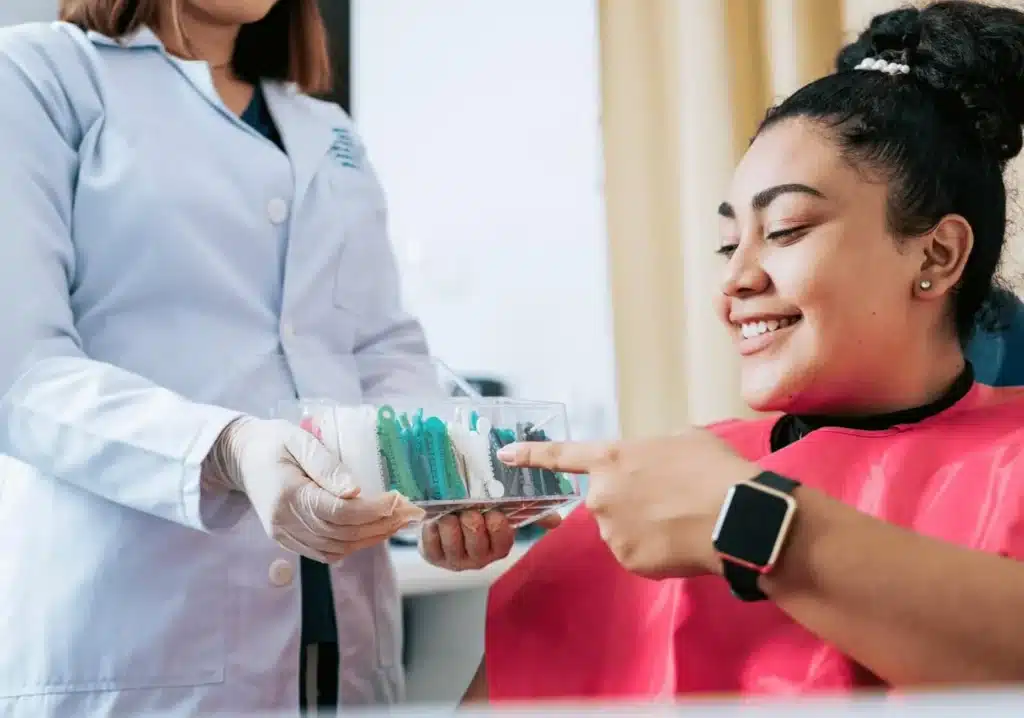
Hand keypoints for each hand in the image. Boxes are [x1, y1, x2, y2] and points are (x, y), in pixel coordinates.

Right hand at [202, 417, 424, 562]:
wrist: (240, 457)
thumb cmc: (273, 442)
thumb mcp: (298, 440)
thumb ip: (326, 464)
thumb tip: (356, 489)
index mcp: (288, 494)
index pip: (339, 512)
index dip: (374, 510)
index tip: (400, 499)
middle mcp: (285, 521)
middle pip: (342, 534)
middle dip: (381, 525)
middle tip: (410, 513)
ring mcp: (284, 535)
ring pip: (337, 548)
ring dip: (371, 538)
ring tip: (398, 522)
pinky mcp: (286, 540)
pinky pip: (324, 553)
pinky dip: (352, 546)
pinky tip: (371, 532)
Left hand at [419, 510, 562, 570]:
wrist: (443, 525)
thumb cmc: (478, 518)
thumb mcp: (504, 515)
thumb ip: (529, 514)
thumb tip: (557, 520)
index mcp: (497, 548)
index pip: (502, 539)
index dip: (497, 524)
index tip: (493, 511)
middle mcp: (477, 558)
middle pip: (475, 535)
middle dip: (471, 517)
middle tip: (467, 507)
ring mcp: (454, 559)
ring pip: (452, 536)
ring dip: (450, 519)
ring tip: (450, 511)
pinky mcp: (432, 556)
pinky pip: (431, 540)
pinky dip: (432, 525)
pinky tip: (434, 518)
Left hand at [497, 428, 757, 578]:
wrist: (736, 517)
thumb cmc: (714, 470)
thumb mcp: (684, 440)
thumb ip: (655, 450)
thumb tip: (657, 463)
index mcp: (612, 459)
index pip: (562, 456)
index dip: (531, 455)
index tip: (505, 454)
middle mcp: (601, 495)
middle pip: (606, 500)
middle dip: (629, 501)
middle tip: (668, 500)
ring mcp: (612, 531)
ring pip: (621, 530)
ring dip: (643, 527)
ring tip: (681, 520)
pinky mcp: (627, 561)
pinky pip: (636, 555)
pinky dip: (655, 551)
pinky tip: (680, 541)